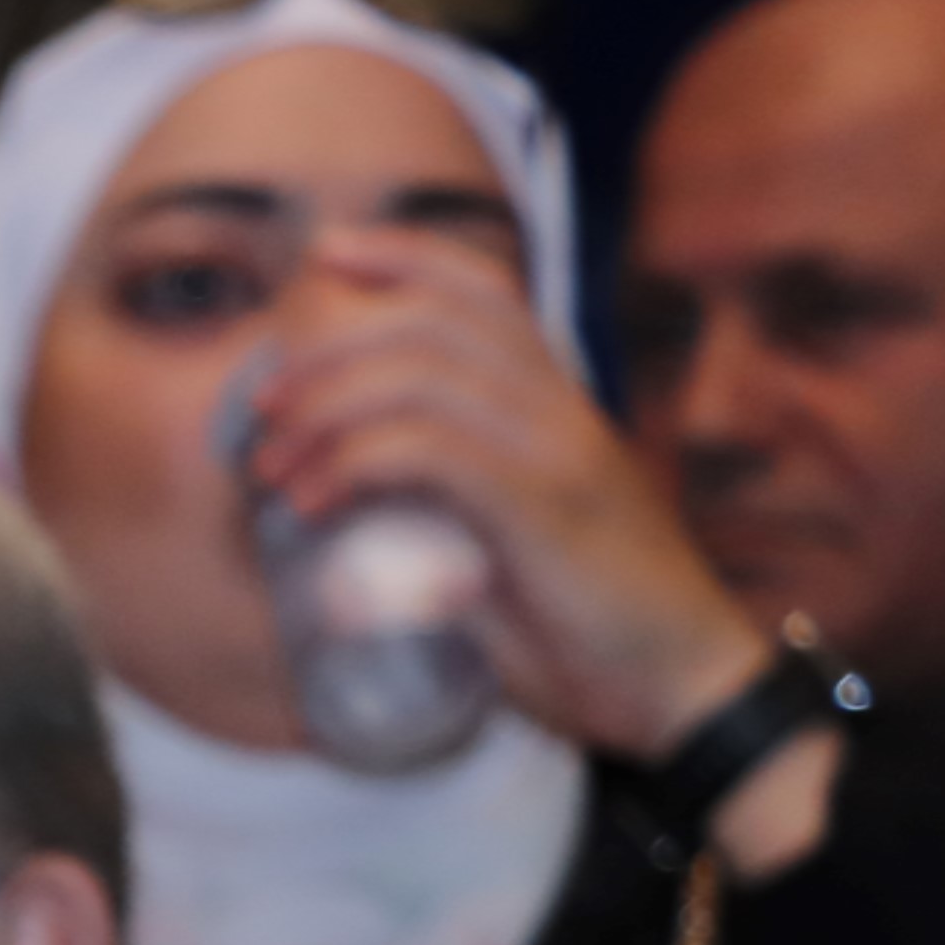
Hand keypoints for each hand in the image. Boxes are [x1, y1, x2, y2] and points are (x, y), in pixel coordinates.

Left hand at [239, 232, 781, 771]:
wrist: (680, 687)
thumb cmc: (586, 629)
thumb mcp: (500, 550)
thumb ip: (438, 511)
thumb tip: (347, 506)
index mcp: (555, 405)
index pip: (483, 292)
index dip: (404, 257)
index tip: (325, 257)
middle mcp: (561, 408)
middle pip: (433, 321)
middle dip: (330, 350)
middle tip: (263, 408)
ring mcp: (558, 449)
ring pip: (423, 376)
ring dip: (327, 412)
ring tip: (275, 469)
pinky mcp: (546, 506)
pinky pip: (435, 451)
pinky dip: (357, 466)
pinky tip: (317, 506)